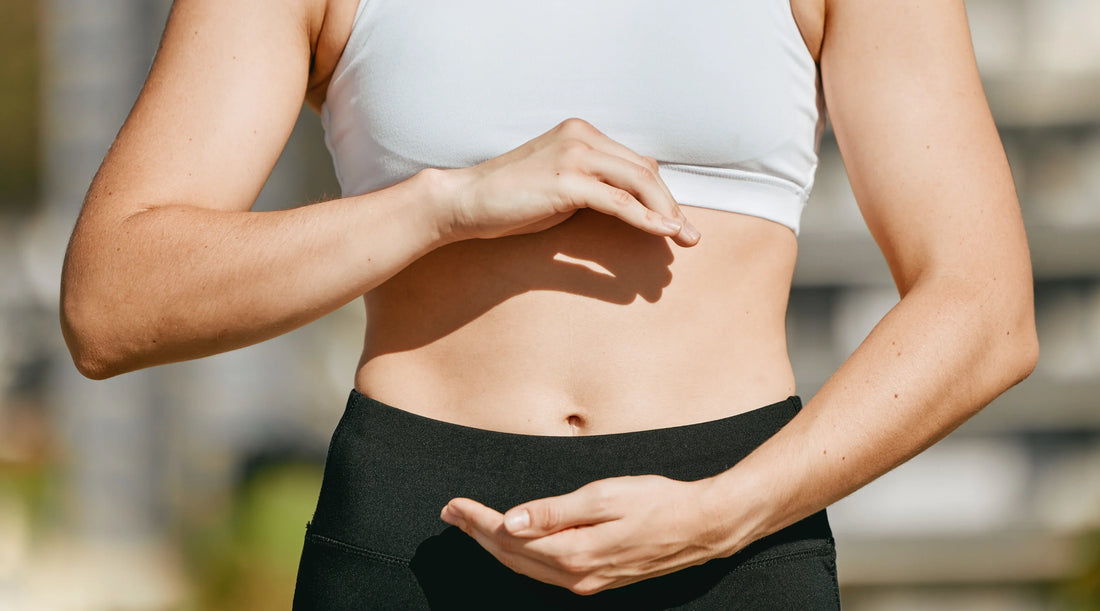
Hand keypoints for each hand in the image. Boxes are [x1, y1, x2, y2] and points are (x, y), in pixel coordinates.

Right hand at [436, 118, 700, 245]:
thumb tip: (631, 200)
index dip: (660, 193)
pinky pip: (619, 202)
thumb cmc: (510, 197)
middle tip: (690, 236)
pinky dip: (646, 219)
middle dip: (671, 204)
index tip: (675, 221)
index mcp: (581, 133)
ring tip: (682, 238)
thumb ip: (594, 184)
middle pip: (644, 170)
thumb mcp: (560, 184)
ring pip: (639, 182)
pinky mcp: (568, 181)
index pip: (636, 162)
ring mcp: (574, 156)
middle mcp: (582, 137)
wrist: (467, 200)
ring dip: (666, 212)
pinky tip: (663, 233)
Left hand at [439, 475, 727, 595]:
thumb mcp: (604, 497)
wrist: (702, 525)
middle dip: (477, 534)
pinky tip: (513, 544)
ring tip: (470, 525)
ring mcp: (587, 581)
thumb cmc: (657, 502)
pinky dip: (521, 557)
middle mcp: (576, 575)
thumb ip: (554, 511)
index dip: (478, 521)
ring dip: (495, 546)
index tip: (454, 505)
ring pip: (526, 568)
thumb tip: (510, 521)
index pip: (510, 537)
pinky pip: (545, 572)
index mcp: (574, 552)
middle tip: (450, 512)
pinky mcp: (597, 578)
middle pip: (512, 557)